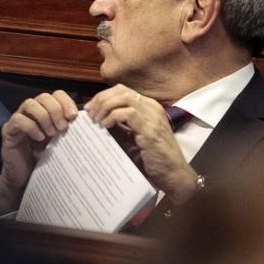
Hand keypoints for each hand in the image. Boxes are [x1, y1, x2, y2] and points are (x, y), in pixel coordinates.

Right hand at [0, 90, 77, 214]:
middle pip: (44, 96)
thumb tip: (88, 124)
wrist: (25, 178)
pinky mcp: (8, 130)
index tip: (73, 117)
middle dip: (56, 110)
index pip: (56, 95)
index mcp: (46, 113)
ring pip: (30, 103)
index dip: (66, 102)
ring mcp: (19, 119)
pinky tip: (39, 138)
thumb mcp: (61, 143)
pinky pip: (18, 119)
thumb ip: (69, 132)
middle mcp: (32, 113)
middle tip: (63, 128)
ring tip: (51, 133)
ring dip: (44, 117)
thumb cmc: (44, 160)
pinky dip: (31, 127)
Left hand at [83, 85, 198, 204]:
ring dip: (105, 107)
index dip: (103, 96)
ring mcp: (152, 117)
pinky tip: (106, 126)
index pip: (121, 90)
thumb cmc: (152, 157)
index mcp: (148, 107)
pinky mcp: (150, 129)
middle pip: (120, 90)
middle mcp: (152, 107)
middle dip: (101, 99)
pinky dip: (112, 116)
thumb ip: (120, 126)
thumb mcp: (133, 137)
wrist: (173, 173)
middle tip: (90, 113)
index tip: (90, 109)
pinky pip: (128, 113)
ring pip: (123, 98)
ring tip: (97, 120)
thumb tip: (96, 118)